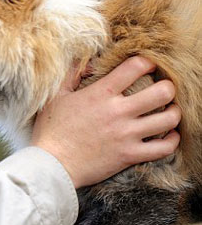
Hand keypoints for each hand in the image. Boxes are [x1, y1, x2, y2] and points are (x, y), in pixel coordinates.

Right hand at [31, 56, 180, 188]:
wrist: (52, 164)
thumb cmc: (51, 129)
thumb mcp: (56, 96)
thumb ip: (73, 74)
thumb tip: (90, 61)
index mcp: (100, 93)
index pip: (136, 67)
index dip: (148, 62)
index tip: (149, 65)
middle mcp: (118, 111)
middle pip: (162, 92)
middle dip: (168, 87)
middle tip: (163, 89)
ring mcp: (126, 134)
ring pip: (168, 119)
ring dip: (173, 113)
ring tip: (168, 111)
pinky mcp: (130, 155)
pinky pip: (164, 148)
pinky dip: (172, 140)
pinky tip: (168, 135)